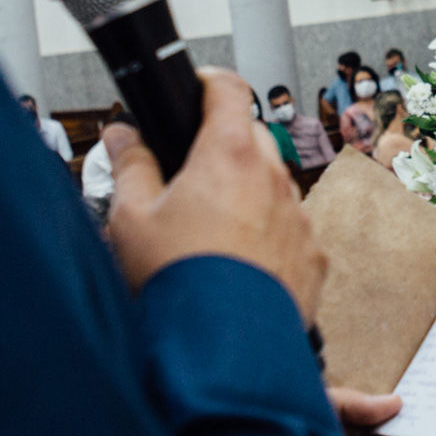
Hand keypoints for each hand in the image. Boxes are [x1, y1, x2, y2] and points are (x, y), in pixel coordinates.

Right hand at [107, 69, 327, 322]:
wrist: (223, 353)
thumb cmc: (179, 283)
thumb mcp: (132, 219)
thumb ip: (130, 166)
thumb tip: (122, 136)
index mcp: (230, 155)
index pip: (229, 89)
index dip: (209, 82)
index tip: (197, 87)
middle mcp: (275, 179)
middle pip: (252, 137)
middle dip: (223, 146)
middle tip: (190, 174)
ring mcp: (299, 219)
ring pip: (273, 186)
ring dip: (247, 194)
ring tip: (209, 233)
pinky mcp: (313, 258)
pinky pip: (290, 231)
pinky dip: (267, 237)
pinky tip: (235, 265)